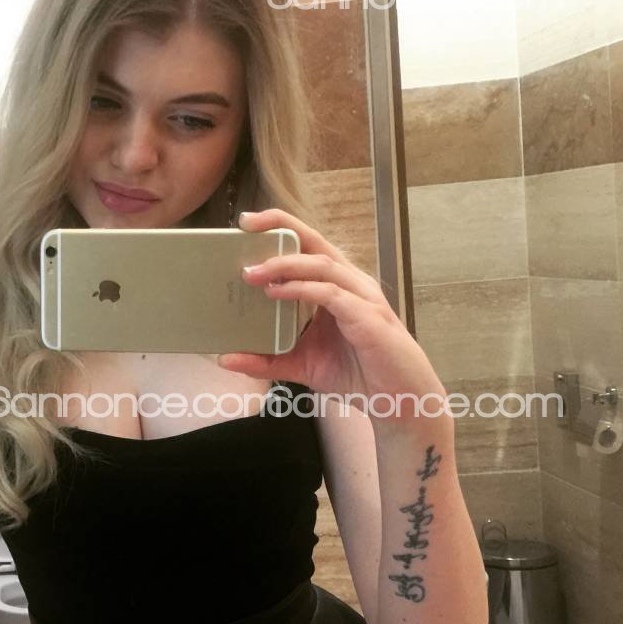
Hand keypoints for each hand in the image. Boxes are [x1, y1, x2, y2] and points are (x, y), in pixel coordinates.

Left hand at [218, 209, 446, 429]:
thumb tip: (226, 358)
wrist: (396, 400)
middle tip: (245, 224)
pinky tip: (276, 292)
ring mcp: (360, 297)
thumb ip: (265, 360)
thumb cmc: (356, 374)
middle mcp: (349, 283)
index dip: (279, 229)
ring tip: (252, 271)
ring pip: (322, 264)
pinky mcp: (366, 317)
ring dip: (284, 264)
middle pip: (314, 241)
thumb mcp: (300, 364)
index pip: (306, 247)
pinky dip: (302, 289)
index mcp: (334, 286)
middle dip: (280, 227)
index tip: (245, 223)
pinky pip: (330, 294)